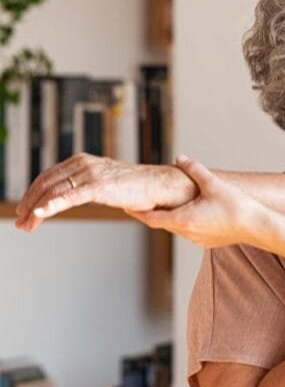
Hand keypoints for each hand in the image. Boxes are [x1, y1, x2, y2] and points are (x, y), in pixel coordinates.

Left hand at [15, 153, 196, 231]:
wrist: (160, 186)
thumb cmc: (137, 188)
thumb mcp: (106, 183)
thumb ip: (88, 186)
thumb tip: (73, 198)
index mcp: (83, 161)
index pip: (48, 177)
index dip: (32, 194)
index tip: (25, 212)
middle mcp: (83, 163)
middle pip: (45, 183)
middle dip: (29, 204)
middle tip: (21, 223)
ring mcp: (91, 173)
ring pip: (53, 191)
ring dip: (35, 210)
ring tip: (27, 226)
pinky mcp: (99, 185)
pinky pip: (69, 196)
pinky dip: (51, 205)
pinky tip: (40, 214)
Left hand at [128, 155, 265, 248]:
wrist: (258, 227)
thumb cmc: (236, 207)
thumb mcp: (213, 183)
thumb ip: (194, 169)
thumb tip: (180, 158)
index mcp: (183, 219)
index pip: (151, 218)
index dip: (137, 212)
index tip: (127, 207)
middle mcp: (188, 233)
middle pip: (164, 223)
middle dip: (154, 212)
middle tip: (145, 202)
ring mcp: (198, 240)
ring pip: (178, 227)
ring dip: (173, 217)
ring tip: (172, 205)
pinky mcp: (209, 242)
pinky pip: (192, 232)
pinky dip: (188, 222)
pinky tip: (196, 212)